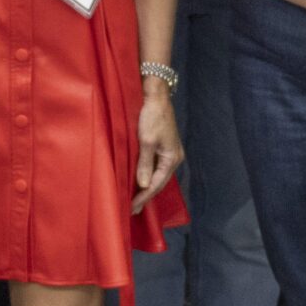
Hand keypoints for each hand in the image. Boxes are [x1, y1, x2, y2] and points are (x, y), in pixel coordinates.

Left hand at [132, 81, 183, 214]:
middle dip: (145, 196)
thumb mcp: (146, 141)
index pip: (156, 184)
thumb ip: (145, 164)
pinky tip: (139, 181)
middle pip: (159, 182)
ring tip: (134, 200)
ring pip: (157, 175)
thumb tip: (144, 185)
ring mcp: (169, 152)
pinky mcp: (162, 147)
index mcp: (172, 158)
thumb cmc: (152, 116)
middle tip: (132, 210)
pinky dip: (146, 176)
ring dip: (146, 187)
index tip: (131, 208)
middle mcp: (174, 157)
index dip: (143, 197)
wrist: (156, 95)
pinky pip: (154, 167)